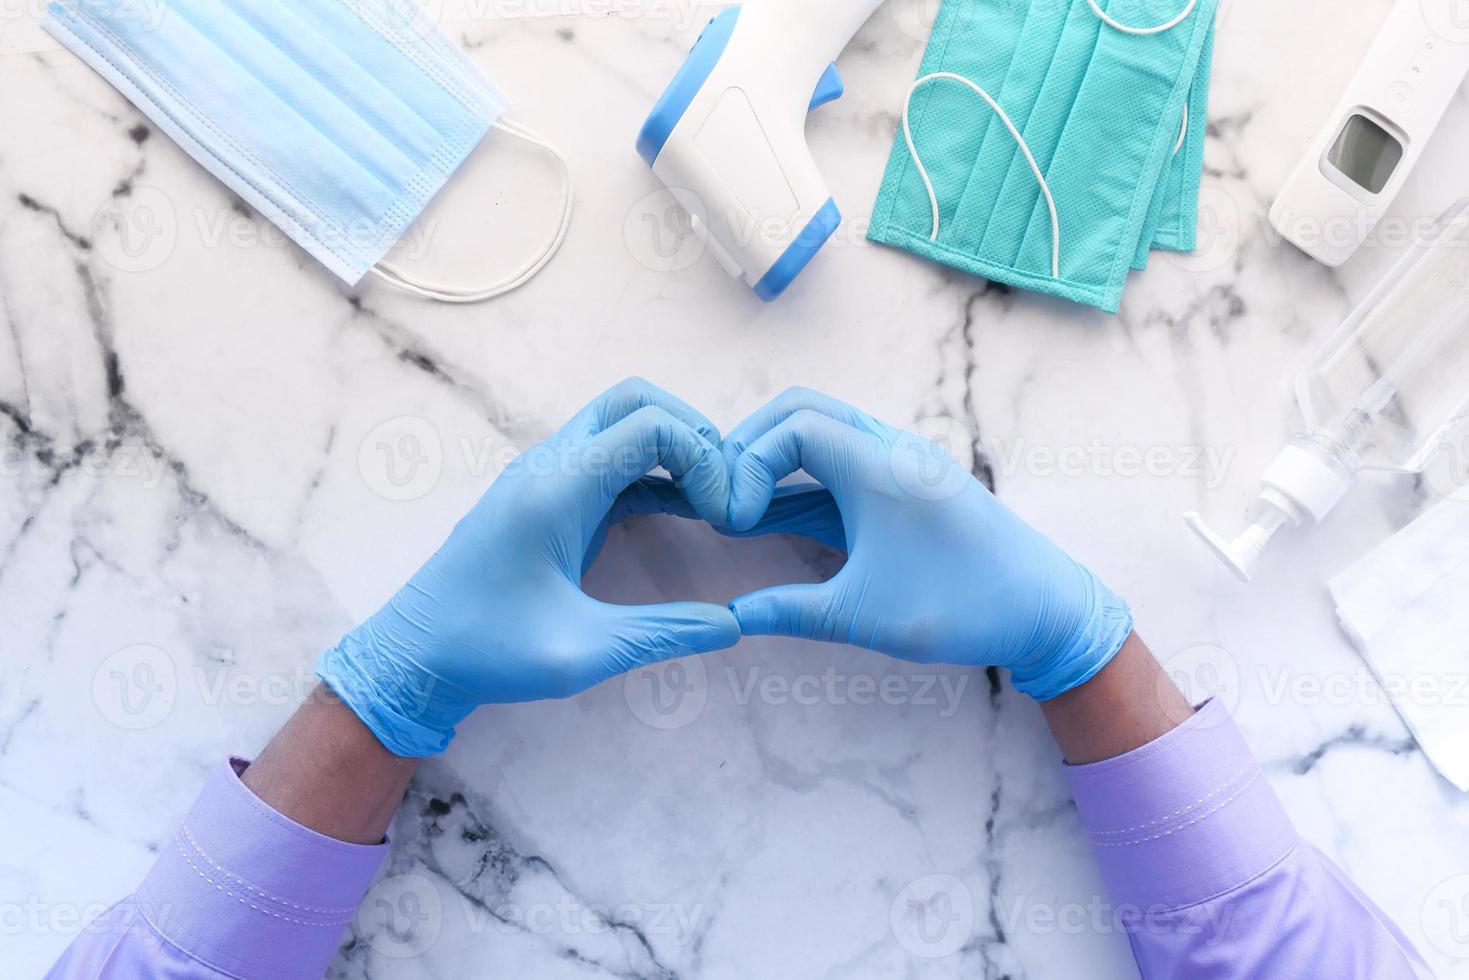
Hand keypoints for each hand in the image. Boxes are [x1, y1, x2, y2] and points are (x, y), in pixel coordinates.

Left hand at [318, 379, 740, 756]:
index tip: (723, 517)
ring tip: (712, 505)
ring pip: (623, 422)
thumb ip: (664, 634)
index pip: (649, 426)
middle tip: (723, 493)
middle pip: (636, 401)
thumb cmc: (487, 653)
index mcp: (555, 491)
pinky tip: (685, 513)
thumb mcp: (582, 654)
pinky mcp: (547, 495)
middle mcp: (548, 466)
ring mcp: (545, 475)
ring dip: (675, 450)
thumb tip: (735, 625)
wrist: (414, 656)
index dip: (703, 459)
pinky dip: (654, 472)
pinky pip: (612, 458)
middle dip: (693, 434)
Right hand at [722, 389, 1132, 700]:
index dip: (746, 464)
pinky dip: (800, 477)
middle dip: (749, 446)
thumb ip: (791, 612)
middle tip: (720, 500)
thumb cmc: (965, 609)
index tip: (732, 521)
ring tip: (737, 508)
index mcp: (882, 468)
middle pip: (800, 410)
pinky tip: (772, 516)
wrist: (1048, 610)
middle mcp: (891, 450)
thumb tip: (728, 618)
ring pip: (821, 431)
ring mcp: (901, 463)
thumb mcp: (866, 616)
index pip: (791, 428)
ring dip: (774, 460)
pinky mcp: (907, 484)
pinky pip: (841, 459)